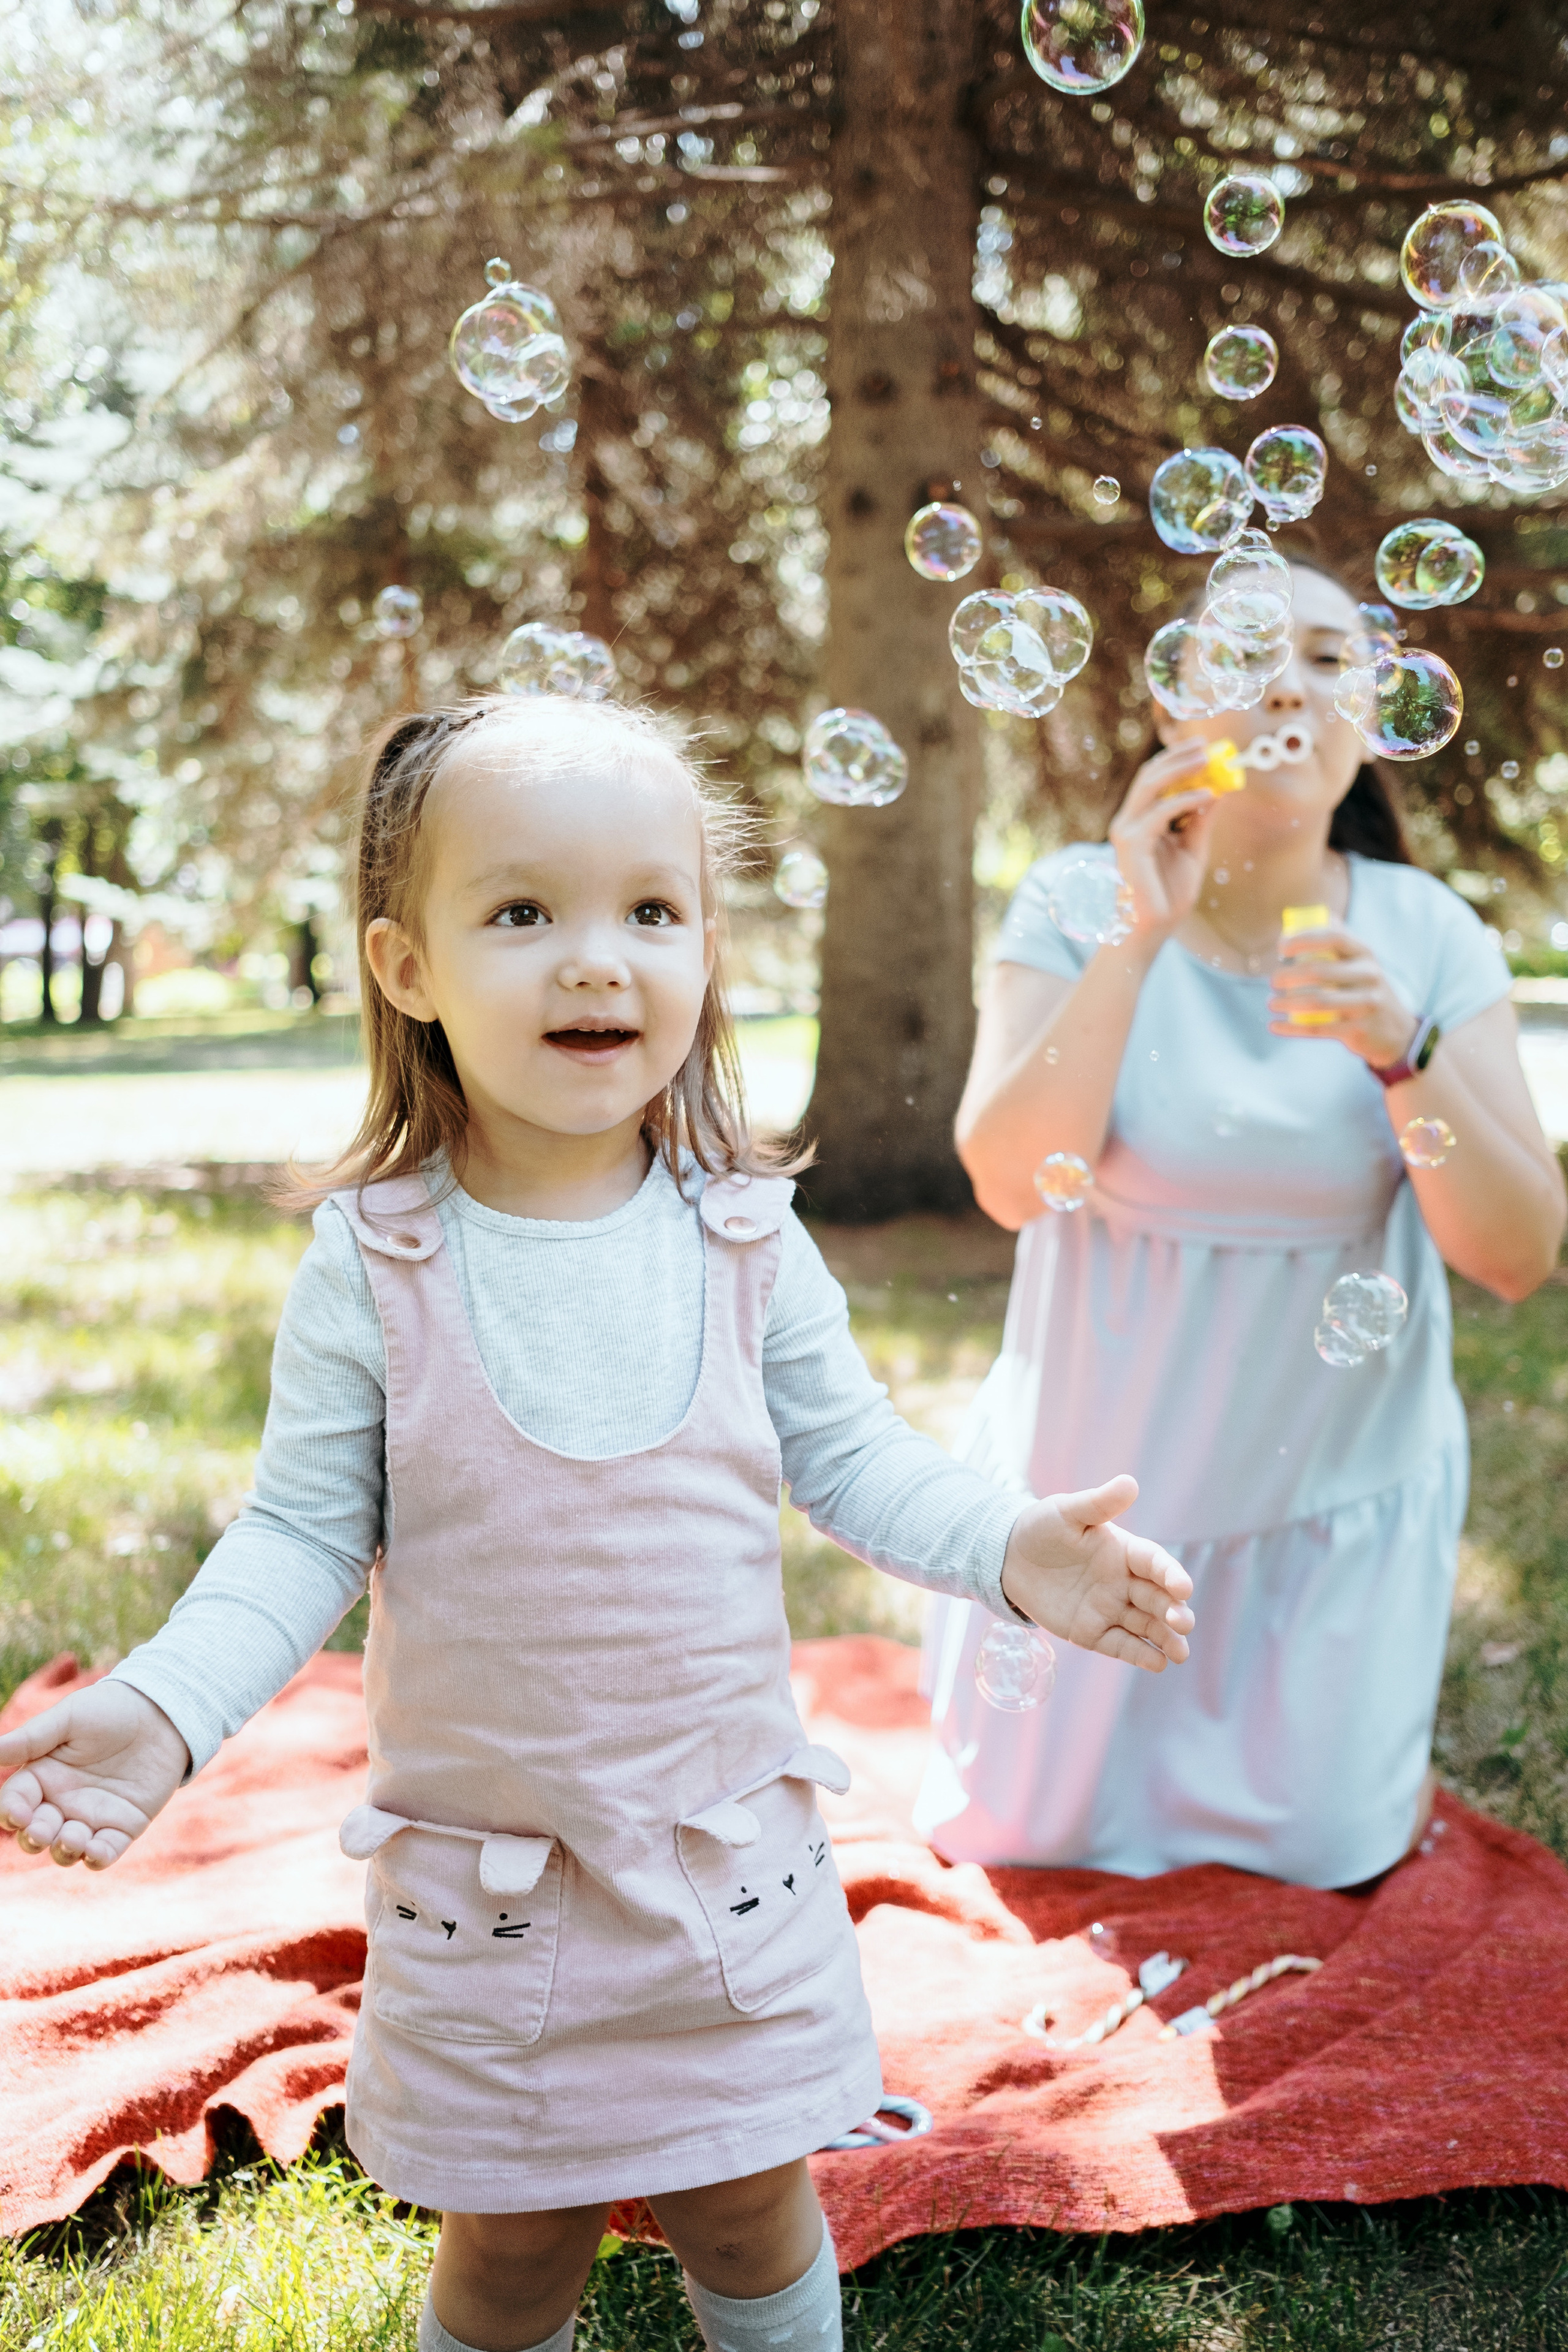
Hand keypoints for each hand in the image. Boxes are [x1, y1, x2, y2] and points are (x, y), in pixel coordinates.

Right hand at [0, 1682, 189, 1869]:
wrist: (161, 1712)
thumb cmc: (110, 1709)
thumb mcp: (68, 1718)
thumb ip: (31, 1739)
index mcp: (42, 1776)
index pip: (16, 1803)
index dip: (11, 1813)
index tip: (18, 1814)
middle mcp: (61, 1801)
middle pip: (36, 1834)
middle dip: (34, 1838)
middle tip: (42, 1831)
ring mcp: (91, 1817)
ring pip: (66, 1850)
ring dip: (64, 1851)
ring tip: (73, 1839)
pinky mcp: (123, 1826)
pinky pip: (105, 1853)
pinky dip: (97, 1858)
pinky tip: (95, 1851)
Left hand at [999, 1474, 1193, 1671]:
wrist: (1010, 1557)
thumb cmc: (1043, 1528)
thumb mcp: (1068, 1512)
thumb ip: (1098, 1504)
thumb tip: (1130, 1483)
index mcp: (1124, 1552)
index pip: (1154, 1563)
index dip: (1170, 1574)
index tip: (1183, 1587)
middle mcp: (1124, 1582)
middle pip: (1157, 1599)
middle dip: (1174, 1612)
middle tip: (1184, 1623)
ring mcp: (1110, 1609)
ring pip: (1146, 1626)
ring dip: (1166, 1639)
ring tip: (1181, 1653)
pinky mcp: (1092, 1633)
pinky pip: (1120, 1645)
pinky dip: (1140, 1655)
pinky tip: (1157, 1663)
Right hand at [1107, 740, 1221, 939]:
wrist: (1153, 925)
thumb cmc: (1170, 891)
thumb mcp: (1194, 847)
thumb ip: (1202, 819)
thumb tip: (1220, 788)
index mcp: (1140, 820)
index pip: (1154, 779)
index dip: (1177, 759)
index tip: (1204, 748)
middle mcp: (1128, 821)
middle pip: (1149, 775)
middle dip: (1178, 756)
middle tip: (1206, 746)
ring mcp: (1127, 832)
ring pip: (1150, 786)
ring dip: (1180, 769)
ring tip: (1207, 760)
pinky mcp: (1132, 844)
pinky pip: (1161, 813)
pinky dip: (1186, 800)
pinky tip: (1208, 795)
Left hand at [1268, 922, 1416, 1068]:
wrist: (1396, 1030)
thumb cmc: (1366, 988)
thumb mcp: (1361, 962)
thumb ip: (1343, 940)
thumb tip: (1322, 915)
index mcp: (1365, 954)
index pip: (1333, 938)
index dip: (1304, 939)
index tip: (1281, 947)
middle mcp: (1369, 976)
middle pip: (1319, 972)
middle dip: (1288, 975)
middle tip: (1273, 980)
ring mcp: (1366, 1004)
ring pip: (1318, 1002)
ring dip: (1287, 1002)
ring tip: (1271, 1002)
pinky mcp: (1358, 1030)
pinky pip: (1318, 1029)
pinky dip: (1292, 1028)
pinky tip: (1274, 1025)